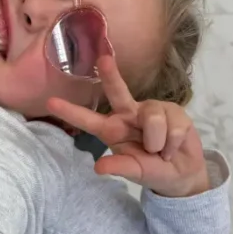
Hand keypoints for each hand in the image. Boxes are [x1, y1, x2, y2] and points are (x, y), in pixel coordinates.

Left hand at [46, 56, 209, 197]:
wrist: (182, 173)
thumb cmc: (151, 170)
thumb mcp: (135, 172)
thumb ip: (120, 167)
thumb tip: (99, 167)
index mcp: (112, 130)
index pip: (88, 120)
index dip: (70, 112)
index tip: (50, 102)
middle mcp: (128, 114)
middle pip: (118, 92)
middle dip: (110, 75)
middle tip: (103, 59)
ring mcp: (150, 110)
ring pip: (153, 119)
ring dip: (159, 142)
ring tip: (162, 152)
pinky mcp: (172, 109)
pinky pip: (173, 125)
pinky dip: (174, 143)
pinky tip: (173, 146)